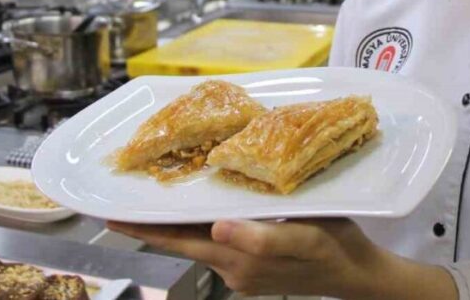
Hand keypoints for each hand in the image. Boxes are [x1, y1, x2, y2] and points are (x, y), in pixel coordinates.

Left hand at [106, 218, 456, 299]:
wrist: (359, 274)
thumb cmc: (334, 250)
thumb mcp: (303, 238)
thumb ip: (259, 239)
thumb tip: (215, 229)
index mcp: (237, 259)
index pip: (179, 241)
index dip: (145, 228)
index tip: (111, 215)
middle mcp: (232, 268)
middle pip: (184, 240)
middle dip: (154, 222)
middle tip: (125, 199)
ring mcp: (243, 270)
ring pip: (201, 240)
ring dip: (180, 221)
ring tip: (162, 195)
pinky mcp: (255, 265)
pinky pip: (221, 241)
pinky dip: (206, 224)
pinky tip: (207, 207)